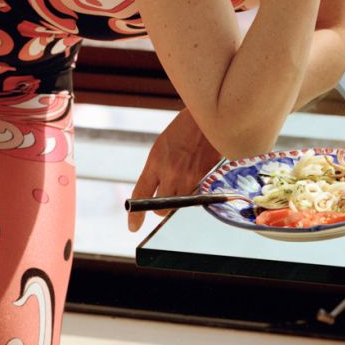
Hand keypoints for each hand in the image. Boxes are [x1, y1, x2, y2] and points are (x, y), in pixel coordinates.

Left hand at [127, 108, 222, 231]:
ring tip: (185, 183)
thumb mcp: (164, 145)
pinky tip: (198, 178)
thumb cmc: (186, 128)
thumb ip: (158, 168)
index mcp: (155, 161)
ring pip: (180, 205)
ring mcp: (189, 177)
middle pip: (161, 207)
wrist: (210, 117)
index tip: (133, 227)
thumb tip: (157, 190)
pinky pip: (196, 197)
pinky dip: (195, 194)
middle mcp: (170, 172)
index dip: (135, 215)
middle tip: (167, 197)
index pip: (141, 194)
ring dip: (180, 200)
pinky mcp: (206, 179)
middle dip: (162, 207)